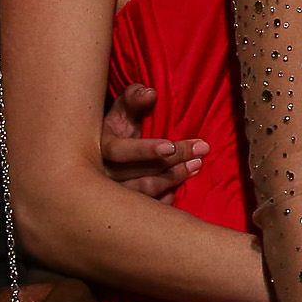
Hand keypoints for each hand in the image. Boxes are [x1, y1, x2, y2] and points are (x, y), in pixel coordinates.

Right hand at [102, 83, 202, 199]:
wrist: (103, 153)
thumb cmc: (118, 128)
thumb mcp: (123, 110)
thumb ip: (134, 98)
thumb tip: (150, 93)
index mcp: (100, 148)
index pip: (119, 152)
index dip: (143, 151)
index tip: (170, 146)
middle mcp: (103, 174)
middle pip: (139, 173)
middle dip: (173, 162)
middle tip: (201, 150)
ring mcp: (112, 193)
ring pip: (145, 192)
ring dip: (174, 178)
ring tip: (197, 164)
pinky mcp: (124, 207)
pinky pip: (148, 208)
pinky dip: (166, 199)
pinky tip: (179, 188)